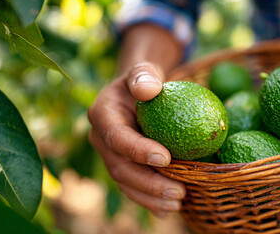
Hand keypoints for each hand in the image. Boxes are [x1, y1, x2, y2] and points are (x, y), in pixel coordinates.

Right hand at [88, 62, 185, 216]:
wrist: (138, 94)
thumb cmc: (144, 81)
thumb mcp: (143, 70)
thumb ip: (144, 75)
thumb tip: (150, 90)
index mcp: (102, 115)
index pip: (117, 137)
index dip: (138, 150)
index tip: (166, 158)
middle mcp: (101, 139)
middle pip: (121, 167)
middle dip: (148, 184)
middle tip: (178, 192)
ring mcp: (110, 156)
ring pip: (126, 183)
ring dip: (150, 198)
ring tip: (177, 204)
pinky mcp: (121, 167)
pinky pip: (132, 187)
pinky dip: (149, 200)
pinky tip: (168, 209)